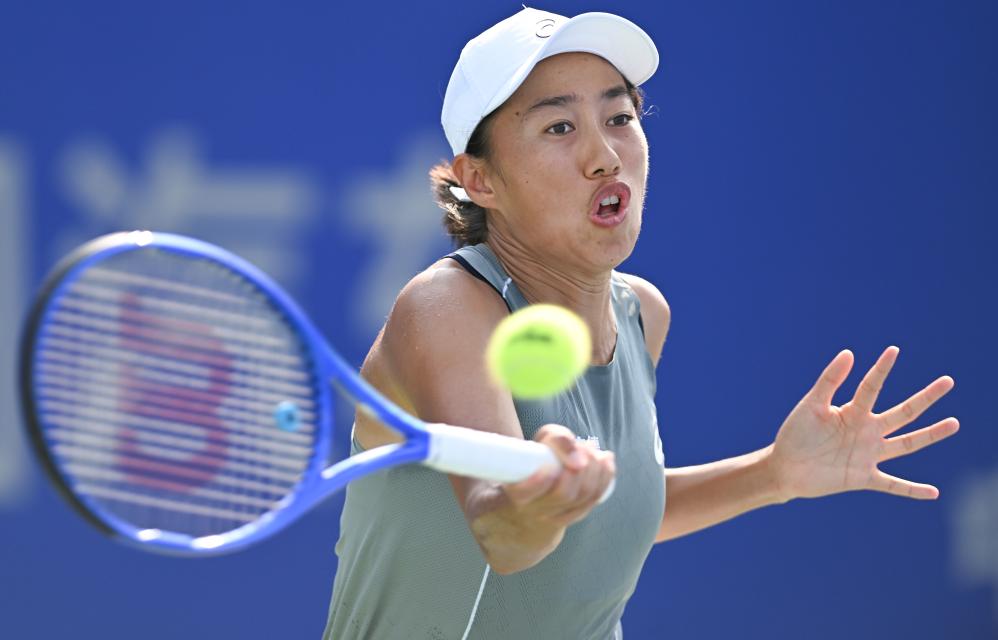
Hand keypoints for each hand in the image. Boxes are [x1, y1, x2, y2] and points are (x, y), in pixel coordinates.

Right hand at [503, 424, 615, 527]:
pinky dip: (604, 477)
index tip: (550, 468)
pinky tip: (606, 460)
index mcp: (518, 491)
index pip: (525, 493)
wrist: (540, 484)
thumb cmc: (539, 456)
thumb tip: (580, 455)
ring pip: (582, 496)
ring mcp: (557, 516)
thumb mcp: (542, 441)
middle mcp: (536, 509)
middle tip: (582, 446)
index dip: (539, 482)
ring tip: (592, 449)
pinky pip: (595, 499)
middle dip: (579, 468)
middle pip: (563, 494)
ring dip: (594, 468)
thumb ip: (557, 439)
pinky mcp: (576, 514)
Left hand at [769, 347, 958, 501]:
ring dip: (930, 435)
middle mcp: (866, 431)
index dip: (882, 369)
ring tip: (954, 423)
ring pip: (906, 444)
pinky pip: (893, 485)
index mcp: (852, 412)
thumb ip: (829, 381)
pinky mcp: (863, 478)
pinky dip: (912, 490)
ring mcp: (868, 455)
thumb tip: (849, 353)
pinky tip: (933, 493)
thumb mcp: (811, 406)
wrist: (785, 467)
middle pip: (903, 413)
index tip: (893, 349)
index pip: (872, 387)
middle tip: (947, 381)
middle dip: (925, 398)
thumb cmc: (795, 434)